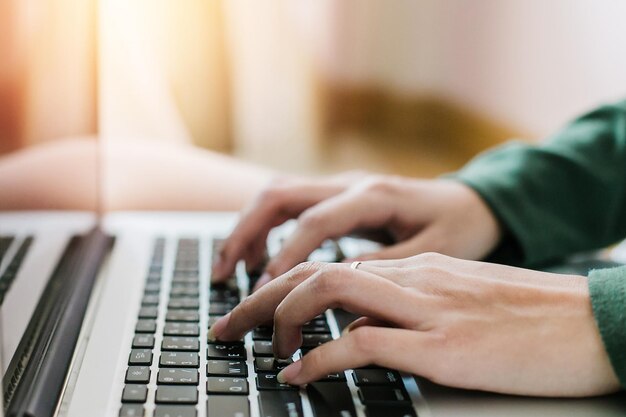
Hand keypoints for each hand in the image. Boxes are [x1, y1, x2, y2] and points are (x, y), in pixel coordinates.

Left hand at [209, 253, 619, 396]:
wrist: (588, 323)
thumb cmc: (528, 316)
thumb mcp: (459, 300)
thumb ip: (410, 304)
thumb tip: (362, 323)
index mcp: (415, 267)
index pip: (332, 261)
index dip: (282, 283)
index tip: (253, 307)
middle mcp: (413, 278)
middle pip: (316, 269)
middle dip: (261, 296)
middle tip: (229, 326)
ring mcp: (426, 309)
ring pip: (330, 290)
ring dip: (282, 319)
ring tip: (261, 348)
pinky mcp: (442, 347)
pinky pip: (362, 341)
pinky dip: (319, 359)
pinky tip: (299, 374)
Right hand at [212, 172, 501, 288]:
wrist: (475, 202)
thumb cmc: (459, 228)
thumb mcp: (432, 253)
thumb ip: (384, 268)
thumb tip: (336, 288)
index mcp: (374, 195)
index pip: (315, 222)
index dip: (286, 256)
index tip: (264, 288)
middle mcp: (351, 183)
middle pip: (280, 195)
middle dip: (244, 233)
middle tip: (223, 274)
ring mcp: (342, 185)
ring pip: (278, 194)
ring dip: (248, 228)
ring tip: (231, 268)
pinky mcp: (339, 196)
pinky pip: (291, 204)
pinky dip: (267, 228)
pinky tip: (261, 258)